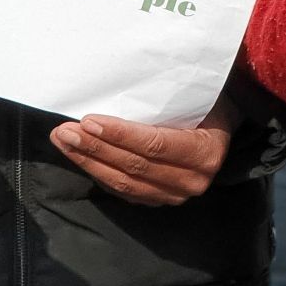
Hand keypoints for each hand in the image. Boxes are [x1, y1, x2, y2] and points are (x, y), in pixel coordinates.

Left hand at [50, 101, 237, 205]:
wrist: (221, 126)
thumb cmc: (208, 101)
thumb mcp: (196, 94)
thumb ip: (167, 98)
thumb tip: (122, 85)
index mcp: (205, 152)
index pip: (155, 145)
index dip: (120, 135)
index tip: (88, 121)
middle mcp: (193, 180)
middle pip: (134, 166)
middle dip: (95, 148)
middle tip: (64, 131)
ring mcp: (175, 195)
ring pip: (123, 183)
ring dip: (89, 162)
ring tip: (64, 142)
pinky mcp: (159, 200)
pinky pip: (122, 190)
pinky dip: (98, 173)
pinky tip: (79, 157)